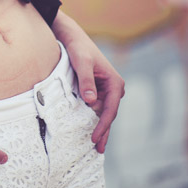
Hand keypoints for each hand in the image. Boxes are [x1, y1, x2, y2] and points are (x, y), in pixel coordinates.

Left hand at [52, 11, 124, 152]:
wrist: (72, 37)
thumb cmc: (78, 48)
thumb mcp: (81, 63)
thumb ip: (86, 80)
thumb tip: (91, 101)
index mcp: (115, 82)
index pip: (110, 110)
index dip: (103, 125)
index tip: (95, 138)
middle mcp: (114, 88)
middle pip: (109, 115)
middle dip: (104, 131)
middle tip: (97, 149)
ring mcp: (107, 91)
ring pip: (103, 114)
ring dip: (100, 128)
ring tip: (96, 147)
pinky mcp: (98, 91)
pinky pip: (97, 108)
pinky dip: (94, 120)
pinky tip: (91, 131)